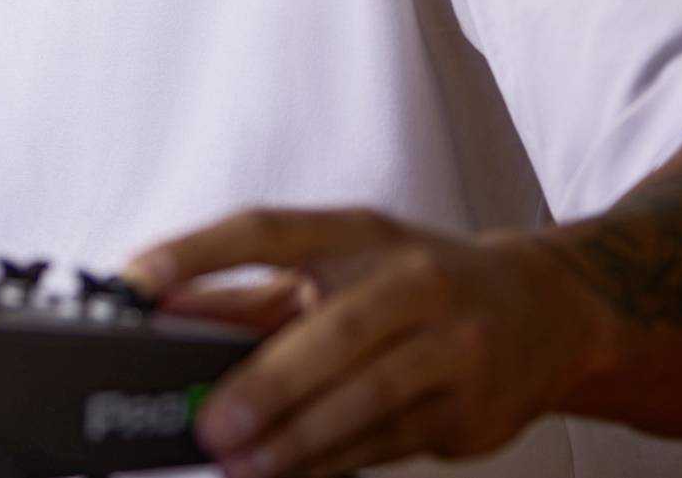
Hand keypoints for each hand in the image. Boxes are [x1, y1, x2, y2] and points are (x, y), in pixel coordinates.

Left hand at [122, 207, 613, 477]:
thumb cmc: (422, 281)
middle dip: (268, 382)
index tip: (137, 281)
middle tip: (211, 425)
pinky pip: (388, 442)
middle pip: (335, 329)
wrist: (545, 310)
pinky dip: (332, 464)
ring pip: (368, 398)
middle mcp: (412, 279)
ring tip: (243, 463)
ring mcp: (451, 344)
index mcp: (359, 231)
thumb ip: (250, 293)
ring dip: (298, 439)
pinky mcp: (468, 407)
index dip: (199, 250)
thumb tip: (164, 311)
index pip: (268, 229)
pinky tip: (291, 473)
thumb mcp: (340, 263)